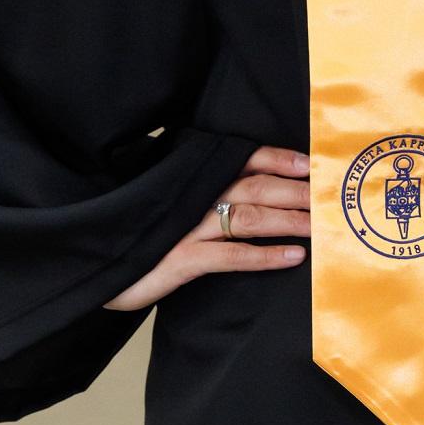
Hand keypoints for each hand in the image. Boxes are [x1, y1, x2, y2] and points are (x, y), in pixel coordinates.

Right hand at [105, 146, 309, 310]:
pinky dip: (264, 256)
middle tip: (331, 198)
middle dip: (296, 191)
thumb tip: (251, 192)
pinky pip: (229, 255)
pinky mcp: (178, 260)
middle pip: (254, 187)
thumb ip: (203, 193)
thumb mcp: (171, 206)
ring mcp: (185, 228)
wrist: (92, 265)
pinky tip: (292, 257)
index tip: (311, 163)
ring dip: (289, 220)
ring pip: (248, 217)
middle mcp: (192, 197)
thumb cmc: (139, 236)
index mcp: (192, 180)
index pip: (241, 160)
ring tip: (320, 226)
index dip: (277, 159)